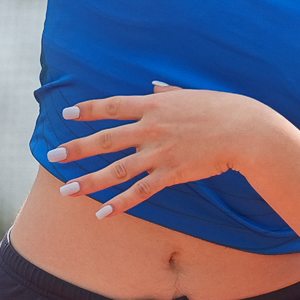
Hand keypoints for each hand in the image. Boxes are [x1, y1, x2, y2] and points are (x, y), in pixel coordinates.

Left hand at [48, 83, 282, 219]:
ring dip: (89, 181)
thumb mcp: (192, 94)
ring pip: (117, 170)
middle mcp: (151, 129)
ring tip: (66, 190)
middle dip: (76, 149)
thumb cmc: (223, 108)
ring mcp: (160, 153)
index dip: (88, 110)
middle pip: (105, 140)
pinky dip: (120, 203)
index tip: (67, 115)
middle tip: (52, 156)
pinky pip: (140, 192)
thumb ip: (168, 92)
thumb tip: (152, 86)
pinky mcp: (172, 174)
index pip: (113, 107)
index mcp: (155, 105)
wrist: (246, 131)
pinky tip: (101, 213)